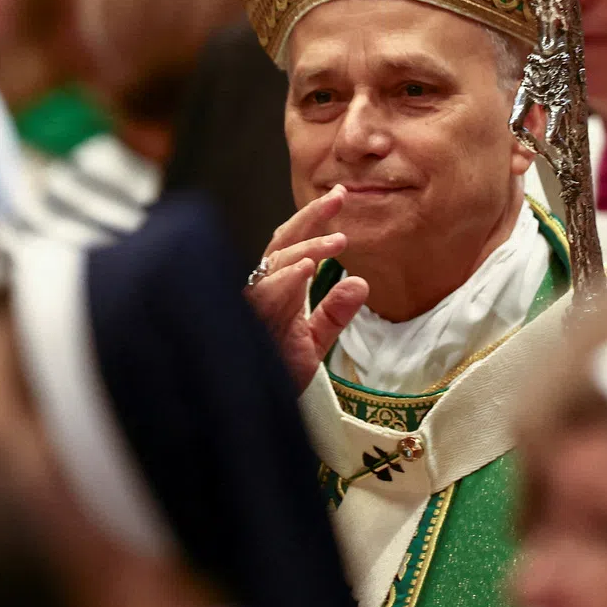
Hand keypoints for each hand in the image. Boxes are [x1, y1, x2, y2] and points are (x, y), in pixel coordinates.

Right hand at [245, 185, 367, 393]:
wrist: (248, 409)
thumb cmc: (274, 373)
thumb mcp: (313, 343)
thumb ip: (334, 314)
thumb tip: (360, 283)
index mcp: (278, 289)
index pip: (295, 245)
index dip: (315, 220)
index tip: (341, 197)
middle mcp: (262, 289)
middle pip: (283, 242)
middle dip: (310, 217)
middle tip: (339, 197)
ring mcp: (252, 304)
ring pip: (275, 263)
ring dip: (308, 249)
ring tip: (338, 242)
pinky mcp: (246, 322)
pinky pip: (264, 294)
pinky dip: (286, 279)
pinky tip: (307, 267)